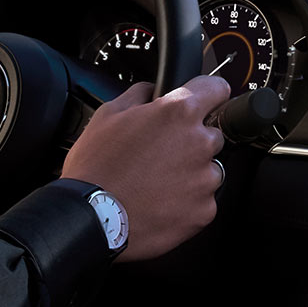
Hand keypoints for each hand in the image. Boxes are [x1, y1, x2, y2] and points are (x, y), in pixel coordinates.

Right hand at [60, 76, 228, 261]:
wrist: (90, 217)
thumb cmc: (96, 167)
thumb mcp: (108, 114)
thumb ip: (140, 94)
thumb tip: (152, 90)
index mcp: (179, 112)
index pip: (217, 89)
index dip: (208, 93)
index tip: (204, 100)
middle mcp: (199, 143)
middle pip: (212, 134)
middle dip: (192, 141)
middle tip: (161, 154)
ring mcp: (205, 179)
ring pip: (209, 169)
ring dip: (191, 173)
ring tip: (157, 182)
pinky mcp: (204, 210)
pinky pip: (203, 200)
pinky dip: (188, 201)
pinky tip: (160, 201)